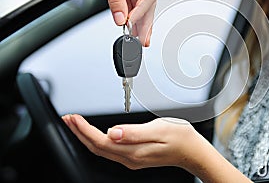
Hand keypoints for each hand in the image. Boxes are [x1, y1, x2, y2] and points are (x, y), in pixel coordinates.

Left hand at [55, 0, 156, 45]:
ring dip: (135, 19)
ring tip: (135, 35)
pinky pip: (126, 0)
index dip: (142, 12)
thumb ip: (116, 0)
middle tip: (142, 38)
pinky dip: (126, 12)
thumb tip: (122, 18)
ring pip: (136, 3)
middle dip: (143, 20)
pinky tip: (126, 23)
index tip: (133, 25)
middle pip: (145, 1)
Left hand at [62, 114, 200, 169]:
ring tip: (76, 124)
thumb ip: (134, 132)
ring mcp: (131, 159)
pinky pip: (109, 150)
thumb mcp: (159, 129)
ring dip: (86, 136)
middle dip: (79, 133)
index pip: (101, 141)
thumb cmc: (179, 137)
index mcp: (133, 151)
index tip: (73, 118)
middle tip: (68, 119)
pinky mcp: (134, 156)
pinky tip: (95, 133)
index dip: (84, 130)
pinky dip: (97, 140)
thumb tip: (112, 133)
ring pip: (101, 149)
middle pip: (96, 147)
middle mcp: (129, 158)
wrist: (192, 151)